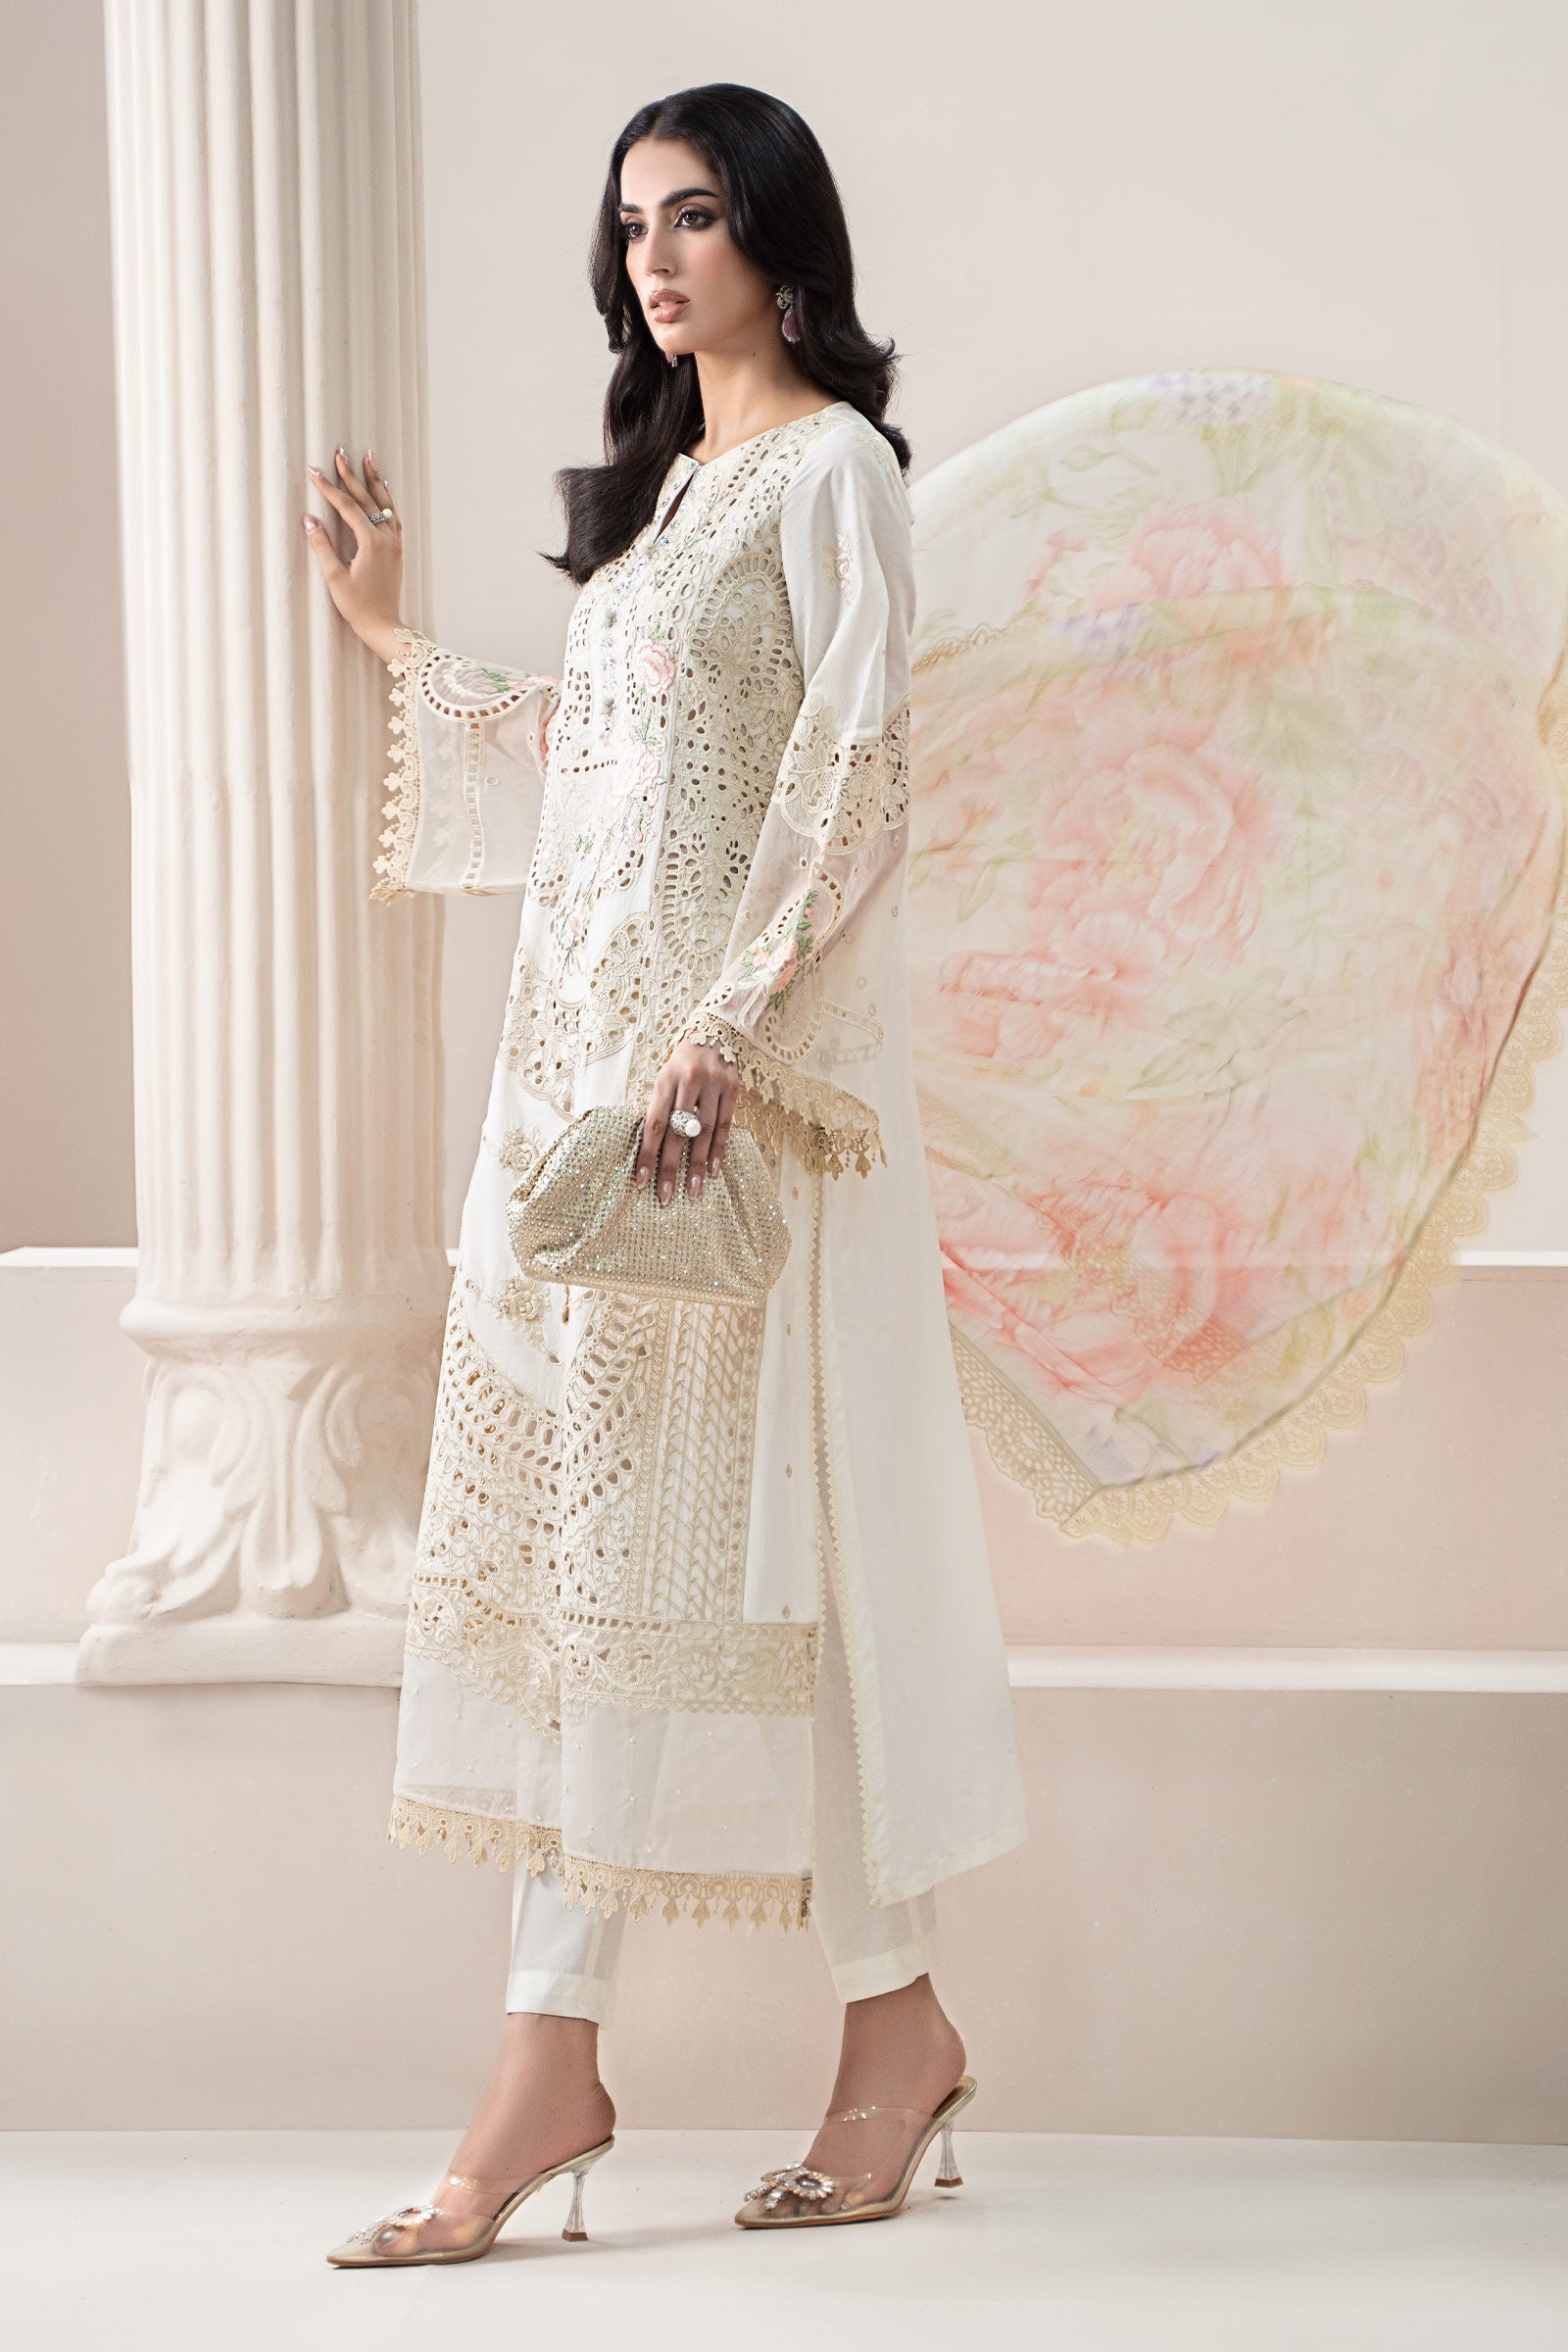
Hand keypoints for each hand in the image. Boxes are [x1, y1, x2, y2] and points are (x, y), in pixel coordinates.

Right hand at [302, 447, 406, 664]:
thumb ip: (322, 546)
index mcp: (371, 542)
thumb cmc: (358, 605)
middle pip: (366, 499)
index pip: (346, 507)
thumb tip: (308, 519)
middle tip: (340, 452)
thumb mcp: (334, 577)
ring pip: (385, 504)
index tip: (313, 470)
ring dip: (374, 480)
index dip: (328, 487)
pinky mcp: (397, 550)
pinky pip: (393, 518)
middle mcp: (386, 538)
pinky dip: (387, 501)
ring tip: (369, 458)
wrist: (383, 625)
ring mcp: (394, 543)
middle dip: (351, 475)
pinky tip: (384, 491)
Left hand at [636, 1041, 739, 1202]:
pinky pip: (725, 1126)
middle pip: (678, 1132)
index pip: (654, 1124)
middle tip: (665, 1196)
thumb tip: (649, 1146)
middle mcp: (690, 1082)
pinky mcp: (733, 1089)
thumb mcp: (664, 1077)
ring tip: (692, 1192)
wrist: (714, 1033)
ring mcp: (714, 1085)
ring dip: (696, 1165)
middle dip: (671, 1167)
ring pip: (703, 1133)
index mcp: (666, 1080)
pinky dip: (718, 1150)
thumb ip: (659, 1107)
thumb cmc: (682, 1062)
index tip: (641, 1181)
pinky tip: (712, 1171)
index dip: (647, 1154)